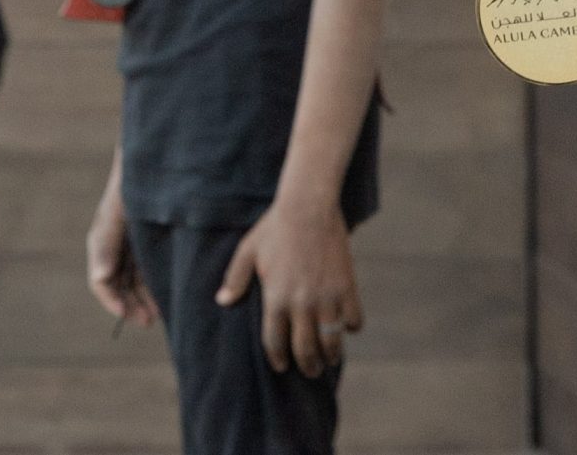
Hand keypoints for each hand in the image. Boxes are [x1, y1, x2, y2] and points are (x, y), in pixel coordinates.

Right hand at [85, 157, 157, 328]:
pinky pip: (146, 269)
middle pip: (118, 286)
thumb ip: (107, 243)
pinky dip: (153, 284)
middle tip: (150, 321)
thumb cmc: (134, 182)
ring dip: (143, 298)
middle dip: (131, 305)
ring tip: (160, 312)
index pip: (102, 282)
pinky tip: (168, 292)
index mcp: (102, 241)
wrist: (155, 158)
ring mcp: (131, 244)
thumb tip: (100, 278)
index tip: (130, 316)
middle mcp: (114, 246)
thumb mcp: (119, 213)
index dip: (114, 302)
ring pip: (133, 281)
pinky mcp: (147, 240)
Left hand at [217, 193, 363, 377]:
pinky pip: (354, 320)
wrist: (308, 207)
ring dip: (331, 355)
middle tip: (310, 370)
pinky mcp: (347, 288)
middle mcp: (301, 305)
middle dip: (307, 366)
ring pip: (332, 342)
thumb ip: (236, 279)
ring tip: (330, 358)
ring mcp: (326, 298)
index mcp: (275, 299)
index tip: (280, 366)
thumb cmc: (274, 228)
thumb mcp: (248, 251)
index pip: (274, 343)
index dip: (277, 359)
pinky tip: (346, 325)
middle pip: (305, 350)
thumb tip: (222, 301)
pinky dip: (351, 327)